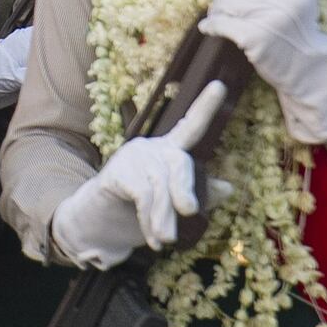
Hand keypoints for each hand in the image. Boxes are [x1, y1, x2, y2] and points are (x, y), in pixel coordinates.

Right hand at [49, 81, 227, 269]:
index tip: (220, 86)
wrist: (98, 226)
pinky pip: (142, 194)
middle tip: (190, 212)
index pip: (190, 127)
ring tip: (165, 240)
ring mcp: (133, 157)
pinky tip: (152, 237)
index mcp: (169, 152)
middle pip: (179, 162)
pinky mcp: (116, 171)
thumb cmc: (139, 213)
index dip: (205, 107)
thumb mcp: (173, 208)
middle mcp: (152, 148)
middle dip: (185, 189)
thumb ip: (199, 197)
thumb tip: (227, 188)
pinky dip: (150, 218)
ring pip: (160, 185)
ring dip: (164, 217)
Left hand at [198, 0, 326, 144]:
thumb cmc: (299, 30)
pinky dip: (210, 25)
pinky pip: (221, 23)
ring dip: (216, 10)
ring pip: (225, 2)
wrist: (308, 68)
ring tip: (217, 16)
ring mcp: (270, 17)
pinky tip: (209, 28)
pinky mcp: (255, 37)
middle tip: (221, 4)